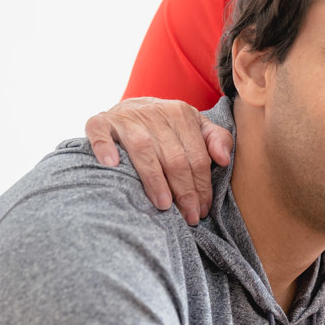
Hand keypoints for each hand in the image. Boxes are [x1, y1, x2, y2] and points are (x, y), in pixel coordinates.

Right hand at [85, 97, 233, 224]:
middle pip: (174, 158)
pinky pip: (100, 134)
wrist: (129, 108)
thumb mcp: (196, 127)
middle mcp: (154, 113)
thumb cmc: (167, 126)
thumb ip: (216, 139)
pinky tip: (112, 165)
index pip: (197, 156)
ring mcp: (126, 118)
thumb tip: (224, 160)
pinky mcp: (100, 121)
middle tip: (188, 216)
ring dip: (154, 180)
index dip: (202, 185)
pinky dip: (105, 148)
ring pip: (144, 151)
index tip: (203, 209)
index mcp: (181, 113)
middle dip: (184, 191)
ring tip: (164, 205)